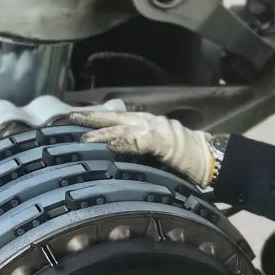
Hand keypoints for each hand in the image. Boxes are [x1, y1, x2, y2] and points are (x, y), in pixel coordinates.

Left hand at [70, 110, 218, 188]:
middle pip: (113, 117)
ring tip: (83, 137)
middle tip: (69, 119)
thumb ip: (133, 144)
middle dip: (90, 118)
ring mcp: (154, 129)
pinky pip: (139, 141)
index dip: (94, 117)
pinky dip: (124, 143)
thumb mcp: (152, 147)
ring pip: (122, 128)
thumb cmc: (179, 156)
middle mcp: (146, 121)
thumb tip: (109, 149)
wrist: (206, 157)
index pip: (113, 117)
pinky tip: (111, 145)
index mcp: (142, 122)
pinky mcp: (162, 141)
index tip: (73, 119)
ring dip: (102, 132)